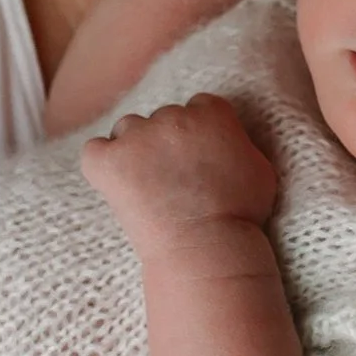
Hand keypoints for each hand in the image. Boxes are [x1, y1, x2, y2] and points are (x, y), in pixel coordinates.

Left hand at [81, 94, 279, 247]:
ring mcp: (136, 136)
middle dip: (165, 143)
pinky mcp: (108, 160)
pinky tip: (114, 184)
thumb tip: (228, 139)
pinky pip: (94, 150)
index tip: (197, 158)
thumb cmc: (240, 215)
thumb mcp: (260, 169)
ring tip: (145, 187)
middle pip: (162, 118)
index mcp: (211, 112)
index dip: (197, 133)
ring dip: (133, 151)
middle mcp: (173, 116)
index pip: (198, 107)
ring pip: (127, 130)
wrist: (206, 248)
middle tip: (172, 180)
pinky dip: (101, 164)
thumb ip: (241, 142)